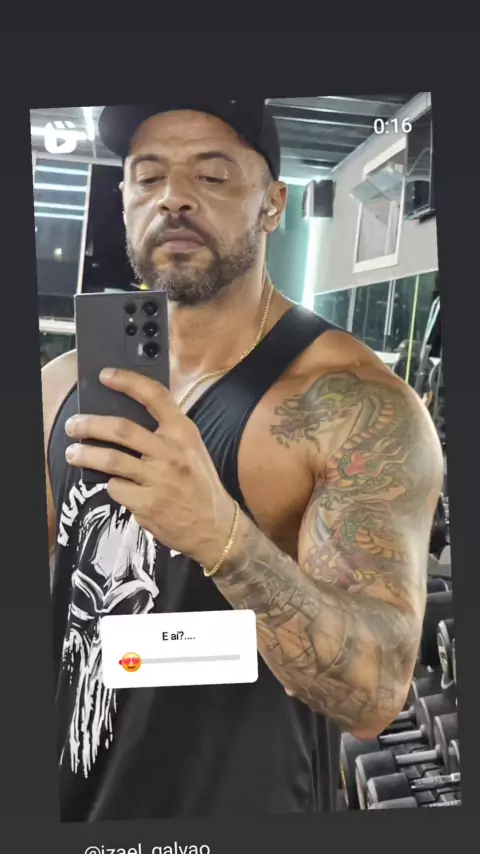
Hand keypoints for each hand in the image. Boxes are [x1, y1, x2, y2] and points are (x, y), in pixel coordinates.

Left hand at [64, 368, 235, 568]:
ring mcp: (159, 479)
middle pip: (121, 429)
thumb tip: (123, 422)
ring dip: (85, 455)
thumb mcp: (192, 450)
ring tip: (73, 454)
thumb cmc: (199, 485)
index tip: (106, 375)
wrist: (215, 527)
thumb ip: (165, 433)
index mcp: (184, 433)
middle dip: (90, 424)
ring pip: (110, 460)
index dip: (128, 381)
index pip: (155, 396)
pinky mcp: (148, 504)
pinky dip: (110, 486)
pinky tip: (114, 486)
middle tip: (74, 425)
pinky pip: (116, 488)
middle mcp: (172, 452)